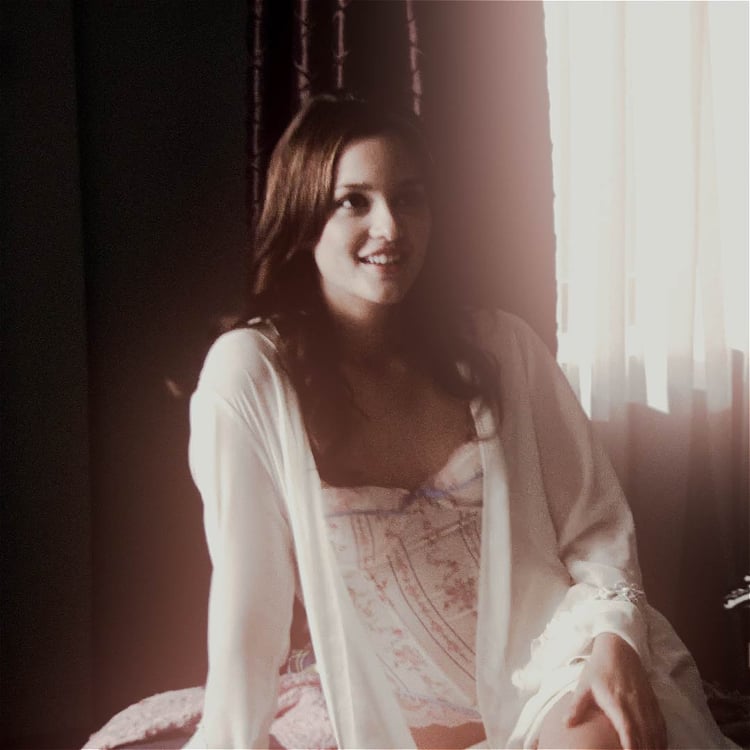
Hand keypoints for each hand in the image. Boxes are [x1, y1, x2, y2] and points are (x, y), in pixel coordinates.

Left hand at [566, 632, 666, 749]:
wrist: (619, 648)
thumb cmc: (599, 668)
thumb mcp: (584, 685)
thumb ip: (576, 706)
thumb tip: (566, 724)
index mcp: (618, 702)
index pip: (628, 730)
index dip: (631, 747)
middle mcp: (636, 705)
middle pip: (645, 736)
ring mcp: (647, 704)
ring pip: (655, 733)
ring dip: (654, 747)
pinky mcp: (653, 702)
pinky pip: (661, 726)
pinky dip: (661, 740)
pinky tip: (659, 748)